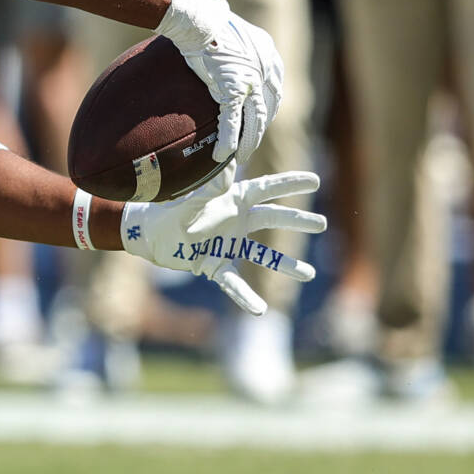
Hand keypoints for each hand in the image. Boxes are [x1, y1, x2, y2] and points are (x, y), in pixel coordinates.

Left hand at [122, 170, 325, 314]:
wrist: (151, 235)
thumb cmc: (170, 209)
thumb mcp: (190, 197)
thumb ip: (210, 185)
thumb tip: (227, 163)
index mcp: (233, 198)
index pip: (267, 189)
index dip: (290, 184)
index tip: (315, 180)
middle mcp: (237, 221)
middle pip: (273, 219)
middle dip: (297, 222)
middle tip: (322, 225)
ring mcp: (230, 244)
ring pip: (263, 255)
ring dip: (285, 266)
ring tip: (308, 275)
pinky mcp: (217, 265)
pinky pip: (234, 283)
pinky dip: (245, 297)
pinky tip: (260, 310)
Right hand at [153, 0, 282, 165]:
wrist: (201, 18)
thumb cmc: (210, 20)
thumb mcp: (236, 32)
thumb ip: (242, 48)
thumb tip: (230, 51)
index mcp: (269, 57)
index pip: (273, 92)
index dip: (266, 109)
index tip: (259, 121)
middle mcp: (266, 72)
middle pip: (267, 110)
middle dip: (259, 130)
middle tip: (250, 144)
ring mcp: (251, 83)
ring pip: (254, 121)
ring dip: (247, 143)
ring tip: (241, 158)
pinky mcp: (232, 90)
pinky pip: (231, 122)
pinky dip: (229, 141)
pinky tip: (223, 155)